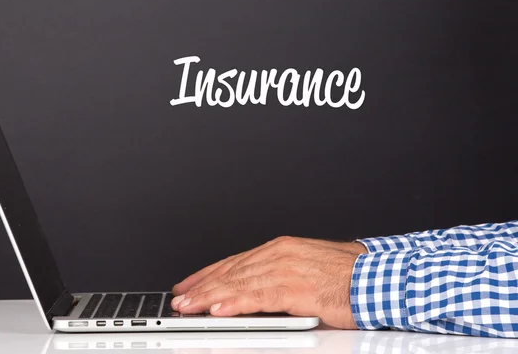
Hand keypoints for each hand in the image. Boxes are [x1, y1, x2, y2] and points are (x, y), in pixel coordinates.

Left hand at [171, 236, 366, 328]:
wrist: (379, 278)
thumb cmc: (347, 277)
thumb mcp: (305, 269)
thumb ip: (278, 278)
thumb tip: (255, 292)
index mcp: (281, 249)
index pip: (234, 261)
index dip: (208, 275)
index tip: (190, 285)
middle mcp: (279, 254)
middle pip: (231, 271)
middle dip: (202, 286)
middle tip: (180, 299)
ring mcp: (286, 268)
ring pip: (238, 283)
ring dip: (209, 296)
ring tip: (188, 307)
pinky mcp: (296, 287)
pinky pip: (257, 296)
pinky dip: (234, 304)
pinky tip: (218, 310)